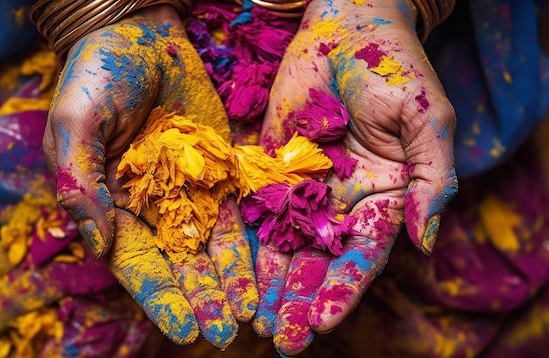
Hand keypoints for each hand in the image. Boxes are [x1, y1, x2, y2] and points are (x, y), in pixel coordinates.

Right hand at [42, 5, 256, 347]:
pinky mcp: (219, 172)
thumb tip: (95, 243)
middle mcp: (151, 208)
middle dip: (202, 300)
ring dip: (230, 283)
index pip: (137, 263)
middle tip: (225, 335)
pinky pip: (236, 213)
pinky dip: (248, 244)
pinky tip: (264, 272)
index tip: (184, 329)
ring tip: (250, 316)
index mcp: (110, 206)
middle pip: (180, 264)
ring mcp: (188, 192)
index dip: (160, 297)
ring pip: (212, 247)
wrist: (140, 35)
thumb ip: (80, 181)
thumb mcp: (75, 122)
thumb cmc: (97, 75)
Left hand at [252, 0, 457, 354]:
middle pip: (320, 261)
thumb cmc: (395, 69)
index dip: (344, 289)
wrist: (347, 26)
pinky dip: (248, 242)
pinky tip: (235, 273)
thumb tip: (426, 242)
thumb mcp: (427, 122)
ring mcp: (305, 187)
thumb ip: (432, 180)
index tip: (323, 321)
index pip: (363, 255)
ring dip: (272, 284)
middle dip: (302, 300)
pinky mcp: (272, 168)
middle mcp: (343, 202)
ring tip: (257, 322)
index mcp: (385, 198)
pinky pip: (258, 209)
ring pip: (285, 245)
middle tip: (282, 339)